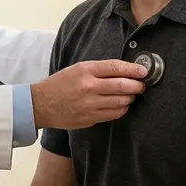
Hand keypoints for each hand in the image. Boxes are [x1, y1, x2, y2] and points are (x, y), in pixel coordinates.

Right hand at [31, 60, 147, 129]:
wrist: (42, 104)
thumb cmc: (61, 84)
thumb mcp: (77, 69)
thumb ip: (99, 69)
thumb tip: (124, 71)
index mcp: (85, 70)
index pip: (115, 67)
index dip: (133, 69)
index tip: (143, 71)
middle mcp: (88, 87)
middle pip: (122, 86)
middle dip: (137, 86)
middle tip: (141, 85)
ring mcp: (89, 104)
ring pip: (121, 101)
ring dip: (130, 98)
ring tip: (131, 95)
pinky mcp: (90, 118)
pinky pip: (114, 114)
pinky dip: (122, 109)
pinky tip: (121, 105)